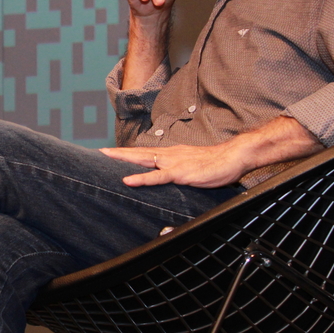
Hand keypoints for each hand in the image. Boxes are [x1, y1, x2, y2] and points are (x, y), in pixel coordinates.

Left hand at [99, 142, 247, 188]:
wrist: (233, 157)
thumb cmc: (215, 163)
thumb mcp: (192, 165)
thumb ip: (177, 170)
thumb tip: (167, 175)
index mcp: (171, 154)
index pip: (144, 152)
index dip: (127, 153)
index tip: (110, 153)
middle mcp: (168, 155)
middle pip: (139, 153)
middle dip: (118, 153)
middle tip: (100, 152)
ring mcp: (173, 163)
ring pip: (143, 160)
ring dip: (124, 159)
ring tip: (106, 158)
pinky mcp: (180, 173)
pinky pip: (157, 177)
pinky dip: (142, 178)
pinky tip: (129, 180)